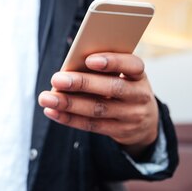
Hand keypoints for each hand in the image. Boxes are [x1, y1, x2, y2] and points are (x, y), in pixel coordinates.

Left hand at [38, 53, 158, 157]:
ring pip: (97, 109)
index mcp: (139, 75)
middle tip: (56, 79)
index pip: (132, 65)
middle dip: (82, 83)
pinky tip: (52, 111)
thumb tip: (69, 70)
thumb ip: (103, 70)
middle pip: (111, 88)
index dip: (113, 62)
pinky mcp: (119, 131)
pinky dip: (69, 118)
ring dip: (68, 103)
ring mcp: (131, 116)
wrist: (145, 122)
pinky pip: (91, 125)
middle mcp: (139, 95)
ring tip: (46, 98)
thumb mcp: (122, 75)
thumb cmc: (123, 87)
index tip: (89, 59)